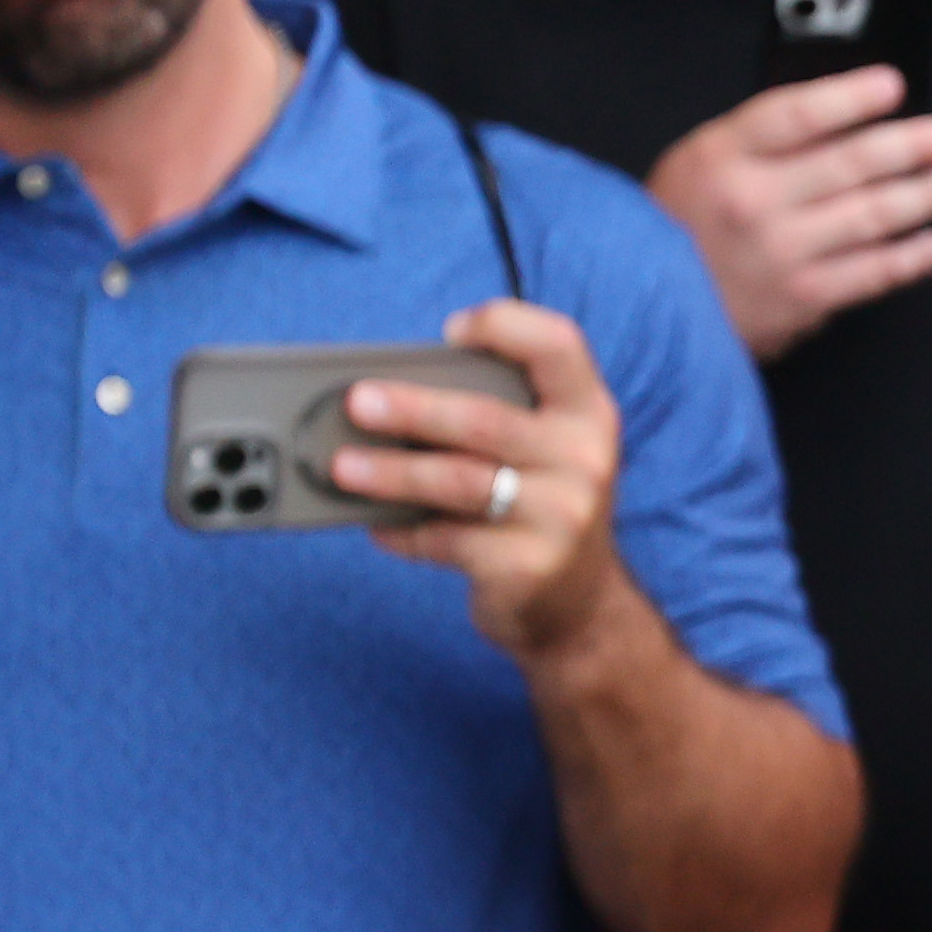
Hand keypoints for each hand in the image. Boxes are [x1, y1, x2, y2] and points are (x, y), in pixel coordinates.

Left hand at [336, 299, 630, 659]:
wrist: (578, 605)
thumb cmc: (538, 505)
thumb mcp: (544, 451)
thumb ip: (495, 414)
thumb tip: (388, 399)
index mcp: (588, 413)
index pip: (557, 345)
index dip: (505, 326)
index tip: (452, 331)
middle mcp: (585, 458)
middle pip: (485, 420)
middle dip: (412, 409)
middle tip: (358, 403)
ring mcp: (562, 515)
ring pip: (458, 482)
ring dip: (391, 473)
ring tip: (343, 468)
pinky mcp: (528, 565)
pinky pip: (447, 539)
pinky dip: (404, 531)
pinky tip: (379, 526)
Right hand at [645, 66, 931, 358]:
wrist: (644, 309)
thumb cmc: (678, 231)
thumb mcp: (701, 163)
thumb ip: (763, 141)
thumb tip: (846, 117)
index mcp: (723, 155)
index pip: (796, 114)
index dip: (851, 97)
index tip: (892, 86)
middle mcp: (752, 200)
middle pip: (849, 162)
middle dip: (913, 146)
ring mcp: (780, 252)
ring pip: (871, 215)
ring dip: (922, 197)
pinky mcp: (802, 299)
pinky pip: (872, 272)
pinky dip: (910, 257)